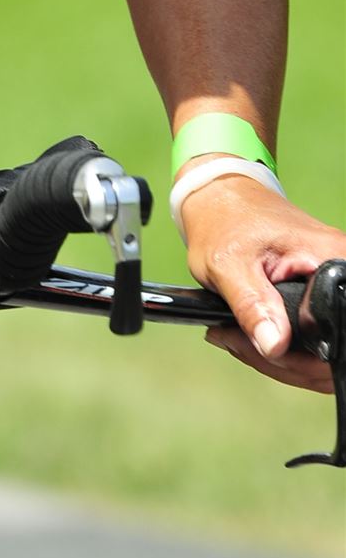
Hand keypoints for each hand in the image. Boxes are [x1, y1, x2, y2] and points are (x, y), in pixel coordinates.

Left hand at [181, 174, 343, 392]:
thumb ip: (252, 306)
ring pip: (322, 353)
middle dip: (282, 361)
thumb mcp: (228, 263)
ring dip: (280, 358)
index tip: (258, 348)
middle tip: (238, 342)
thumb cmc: (225, 219)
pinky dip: (284, 347)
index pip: (334, 331)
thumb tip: (275, 345)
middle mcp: (342, 272)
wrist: (222, 196)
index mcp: (331, 259)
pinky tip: (255, 333)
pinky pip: (315, 341)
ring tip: (240, 337)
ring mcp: (337, 286)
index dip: (297, 357)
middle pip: (330, 352)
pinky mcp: (325, 295)